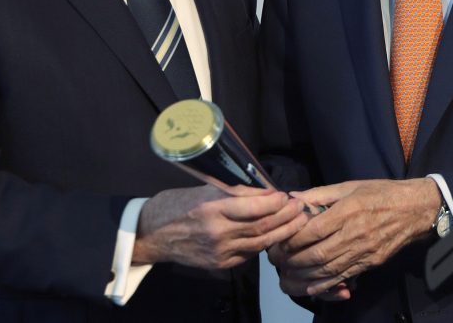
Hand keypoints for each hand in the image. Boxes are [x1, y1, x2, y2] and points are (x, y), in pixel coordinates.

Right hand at [133, 184, 306, 268]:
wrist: (152, 234)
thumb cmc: (175, 205)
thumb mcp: (202, 188)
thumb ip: (233, 191)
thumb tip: (264, 190)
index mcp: (211, 209)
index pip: (252, 207)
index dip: (274, 202)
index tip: (286, 195)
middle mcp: (217, 232)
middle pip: (261, 227)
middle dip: (285, 217)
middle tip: (300, 207)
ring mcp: (219, 251)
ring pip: (259, 244)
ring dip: (282, 232)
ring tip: (297, 221)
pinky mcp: (220, 264)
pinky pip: (249, 254)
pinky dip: (264, 244)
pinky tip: (276, 235)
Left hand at [269, 178, 439, 296]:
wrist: (416, 209)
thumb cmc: (381, 193)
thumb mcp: (350, 186)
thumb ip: (320, 194)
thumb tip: (293, 198)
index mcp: (348, 211)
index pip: (314, 230)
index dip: (293, 239)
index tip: (280, 241)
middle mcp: (355, 233)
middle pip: (318, 254)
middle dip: (294, 260)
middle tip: (278, 260)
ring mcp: (364, 251)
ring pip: (329, 269)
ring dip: (305, 274)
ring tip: (288, 274)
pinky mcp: (371, 263)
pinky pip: (345, 276)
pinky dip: (326, 284)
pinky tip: (310, 286)